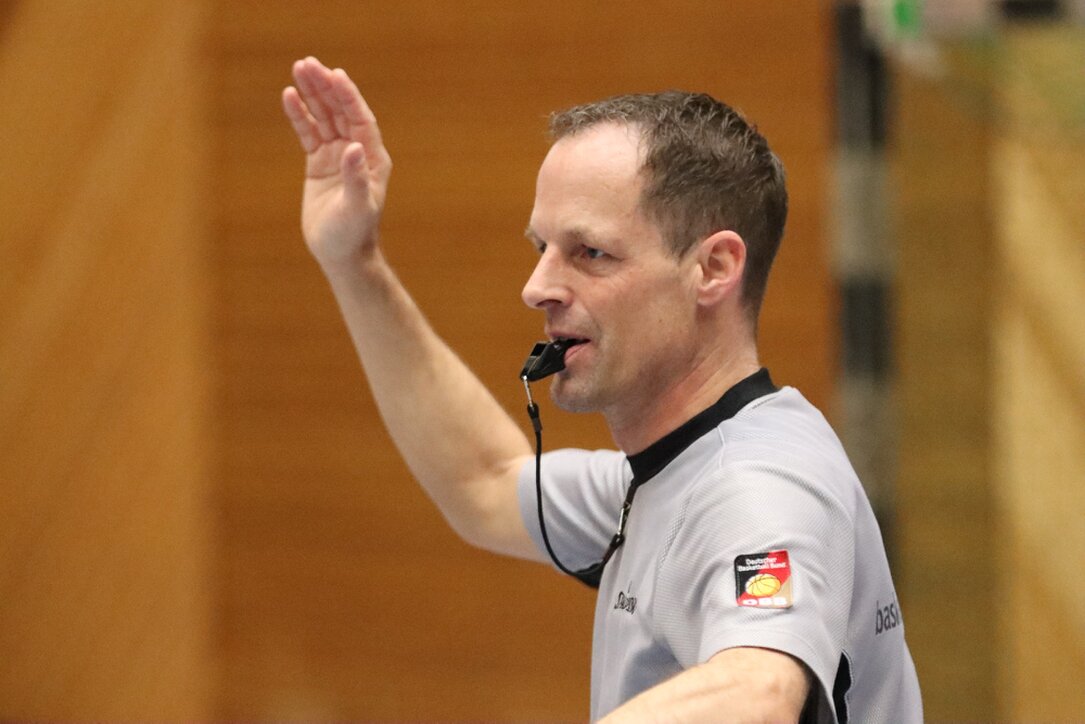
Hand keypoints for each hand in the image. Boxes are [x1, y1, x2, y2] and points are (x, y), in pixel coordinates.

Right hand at [282, 57, 391, 268]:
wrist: (342, 254)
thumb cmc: (353, 234)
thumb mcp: (357, 208)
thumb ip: (356, 178)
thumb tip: (354, 148)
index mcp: (373, 159)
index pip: (360, 119)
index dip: (348, 97)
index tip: (334, 74)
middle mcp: (357, 152)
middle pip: (340, 112)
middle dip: (325, 87)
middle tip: (307, 64)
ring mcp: (337, 156)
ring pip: (324, 118)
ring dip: (312, 94)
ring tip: (298, 69)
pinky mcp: (319, 164)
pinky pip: (308, 133)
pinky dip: (299, 116)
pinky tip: (289, 96)